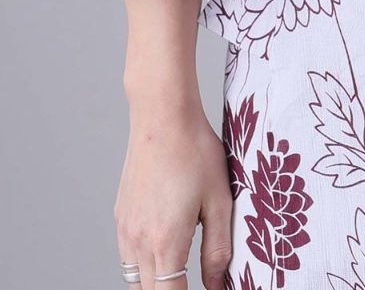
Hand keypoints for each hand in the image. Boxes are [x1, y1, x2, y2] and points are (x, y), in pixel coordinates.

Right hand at [114, 99, 232, 289]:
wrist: (161, 116)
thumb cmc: (195, 152)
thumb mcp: (219, 200)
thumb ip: (218, 248)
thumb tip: (218, 284)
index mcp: (165, 242)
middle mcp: (138, 243)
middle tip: (195, 281)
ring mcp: (125, 231)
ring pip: (135, 279)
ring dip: (156, 283)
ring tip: (182, 273)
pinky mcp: (120, 218)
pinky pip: (129, 257)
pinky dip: (145, 266)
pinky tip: (165, 249)